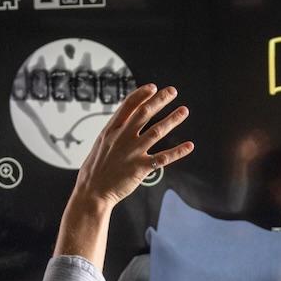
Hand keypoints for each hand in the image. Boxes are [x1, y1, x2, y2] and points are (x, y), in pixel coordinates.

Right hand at [73, 84, 193, 207]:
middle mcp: (122, 138)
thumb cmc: (95, 169)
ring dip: (172, 120)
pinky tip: (189, 146)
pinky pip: (163, 158)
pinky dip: (178, 151)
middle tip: (173, 91)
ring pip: (157, 131)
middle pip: (144, 113)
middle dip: (160, 100)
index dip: (141, 95)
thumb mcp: (101, 144)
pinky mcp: (140, 168)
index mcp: (111, 131)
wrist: (92, 192)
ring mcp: (132, 152)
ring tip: (184, 111)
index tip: (153, 87)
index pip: (128, 106)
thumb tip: (125, 121)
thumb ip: (115, 132)